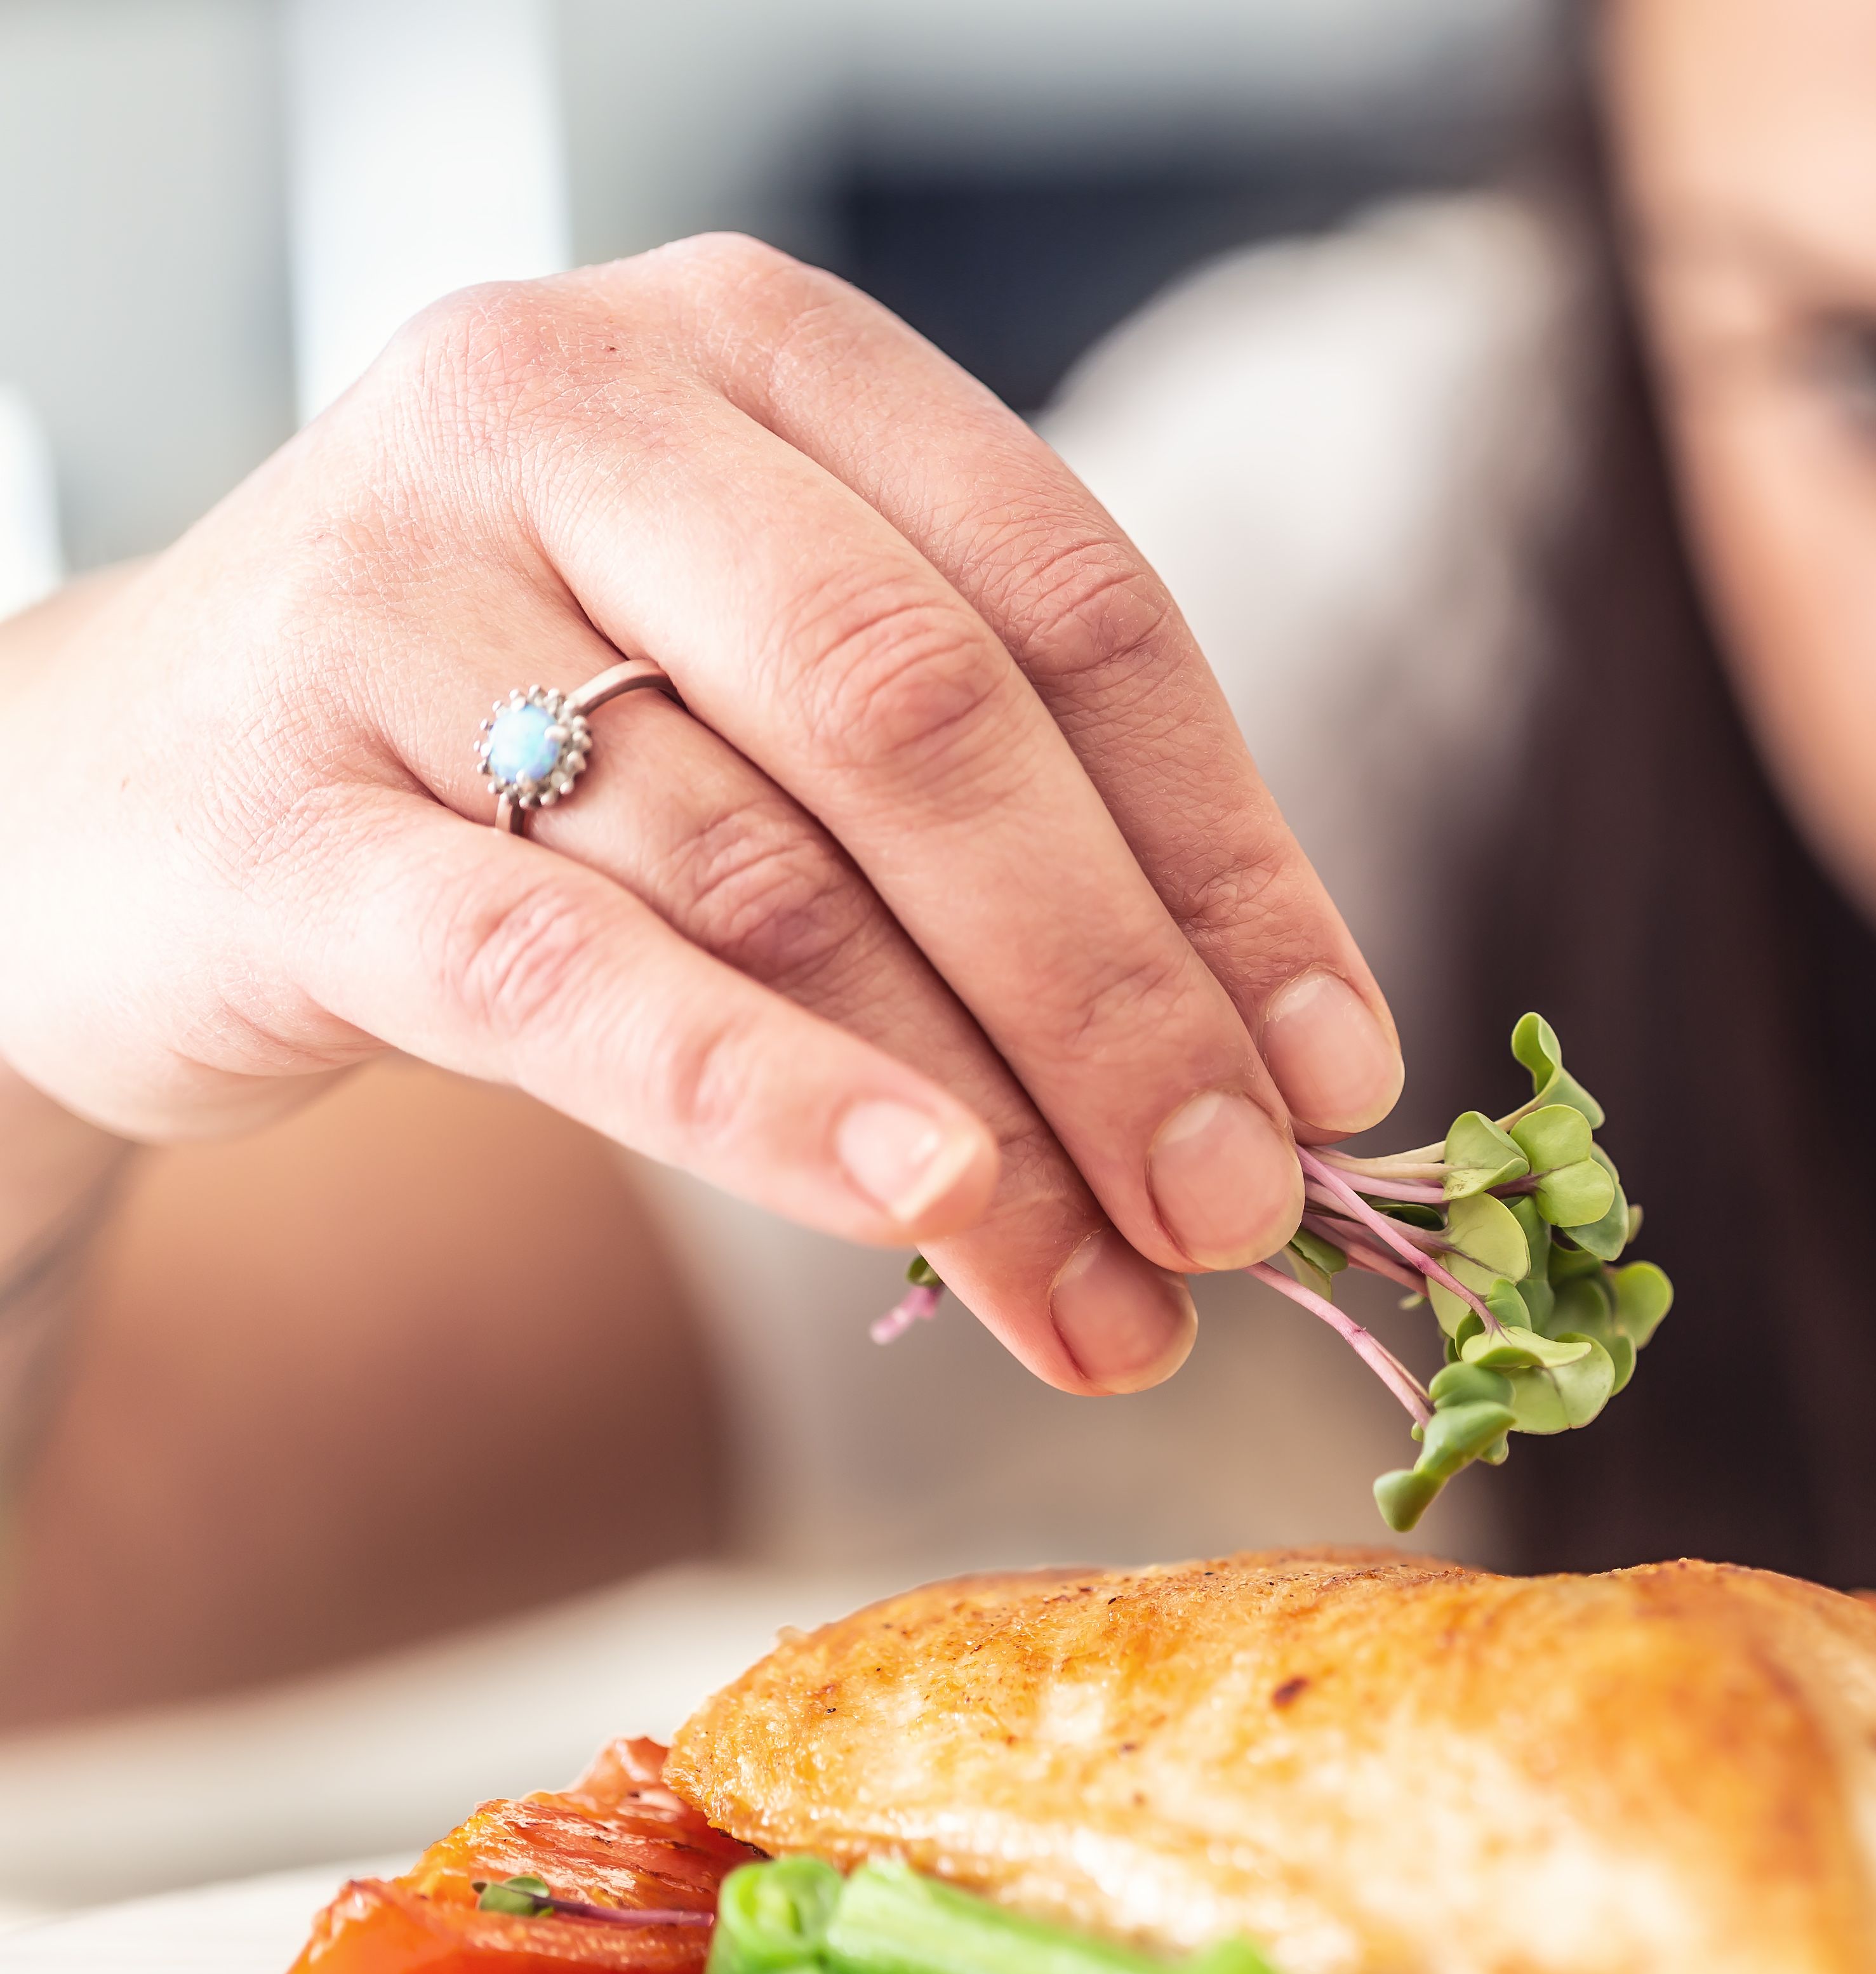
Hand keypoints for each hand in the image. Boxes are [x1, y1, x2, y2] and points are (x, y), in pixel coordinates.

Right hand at [0, 237, 1404, 1393]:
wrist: (121, 800)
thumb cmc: (525, 751)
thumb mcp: (775, 717)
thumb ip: (1003, 832)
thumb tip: (1287, 1072)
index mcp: (757, 352)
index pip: (1073, 607)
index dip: (1230, 859)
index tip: (1340, 1069)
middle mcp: (571, 409)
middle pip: (936, 726)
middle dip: (1124, 999)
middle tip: (1244, 1214)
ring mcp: (392, 588)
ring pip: (774, 877)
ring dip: (985, 1125)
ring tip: (1114, 1305)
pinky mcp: (275, 806)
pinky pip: (561, 970)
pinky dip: (762, 1095)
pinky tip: (923, 1200)